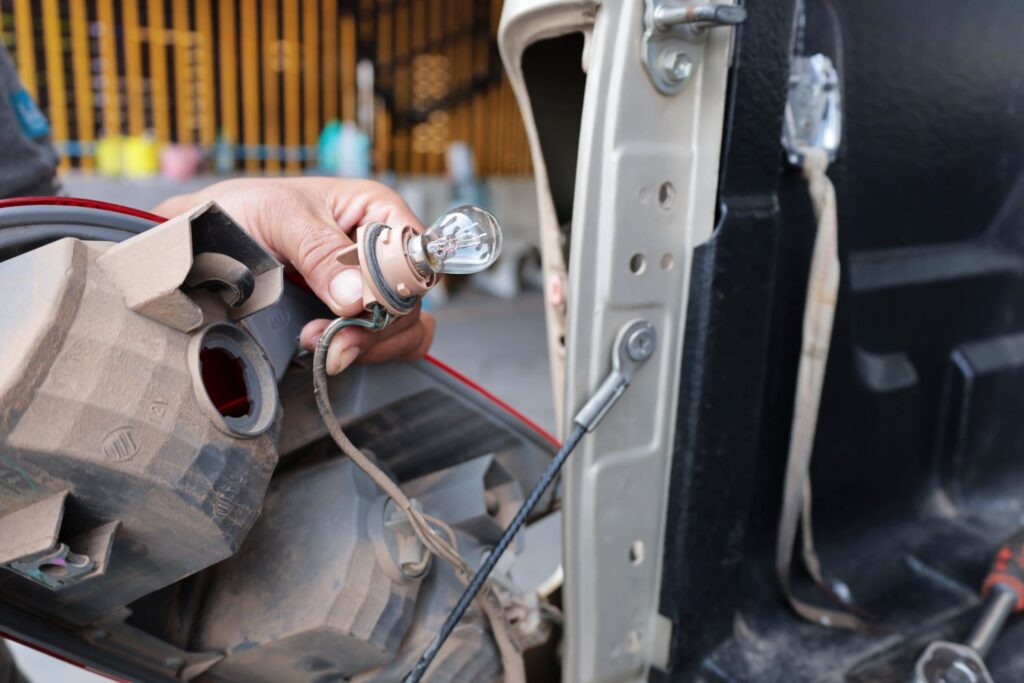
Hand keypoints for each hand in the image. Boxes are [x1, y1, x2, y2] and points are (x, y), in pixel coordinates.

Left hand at [153, 177, 435, 373]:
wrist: (204, 240)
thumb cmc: (242, 211)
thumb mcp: (278, 217)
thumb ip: (319, 252)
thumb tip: (355, 298)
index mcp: (377, 211)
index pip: (415, 255)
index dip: (393, 287)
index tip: (358, 311)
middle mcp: (385, 249)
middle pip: (410, 299)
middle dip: (372, 325)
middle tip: (327, 340)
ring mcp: (373, 287)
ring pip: (406, 326)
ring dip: (368, 345)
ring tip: (321, 347)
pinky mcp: (359, 317)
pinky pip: (392, 343)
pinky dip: (370, 354)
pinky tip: (335, 352)